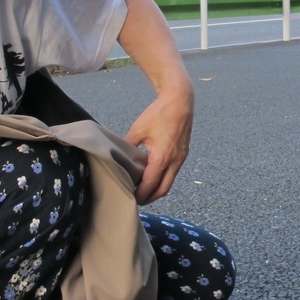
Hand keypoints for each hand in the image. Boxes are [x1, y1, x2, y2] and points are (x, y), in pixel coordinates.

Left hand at [125, 89, 192, 203]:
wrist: (180, 100)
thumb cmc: (158, 113)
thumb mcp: (138, 129)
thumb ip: (127, 146)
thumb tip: (116, 157)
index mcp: (162, 157)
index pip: (150, 184)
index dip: (140, 194)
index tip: (130, 198)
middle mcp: (175, 161)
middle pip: (163, 190)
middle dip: (149, 197)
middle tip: (136, 200)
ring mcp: (181, 158)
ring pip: (169, 183)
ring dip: (157, 190)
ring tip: (143, 191)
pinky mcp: (183, 154)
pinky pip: (173, 173)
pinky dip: (163, 180)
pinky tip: (153, 177)